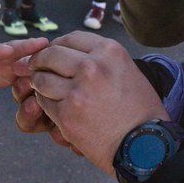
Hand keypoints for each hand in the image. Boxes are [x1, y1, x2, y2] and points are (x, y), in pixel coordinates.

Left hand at [0, 38, 49, 98]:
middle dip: (25, 46)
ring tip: (56, 56)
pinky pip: (28, 72)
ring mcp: (6, 62)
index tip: (6, 50)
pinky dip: (39, 72)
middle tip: (42, 43)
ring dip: (38, 57)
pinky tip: (55, 72)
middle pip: (12, 48)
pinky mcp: (13, 72)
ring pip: (24, 58)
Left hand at [12, 32, 167, 173]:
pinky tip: (53, 106)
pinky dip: (44, 104)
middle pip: (50, 54)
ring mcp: (77, 91)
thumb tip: (72, 54)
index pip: (70, 38)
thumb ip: (101, 59)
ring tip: (44, 88)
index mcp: (108, 51)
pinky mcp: (67, 115)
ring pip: (41, 79)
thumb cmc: (141, 110)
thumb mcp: (128, 70)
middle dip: (40, 61)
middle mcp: (91, 67)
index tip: (53, 53)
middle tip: (37, 68)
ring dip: (39, 83)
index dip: (57, 45)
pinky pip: (43, 102)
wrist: (146, 145)